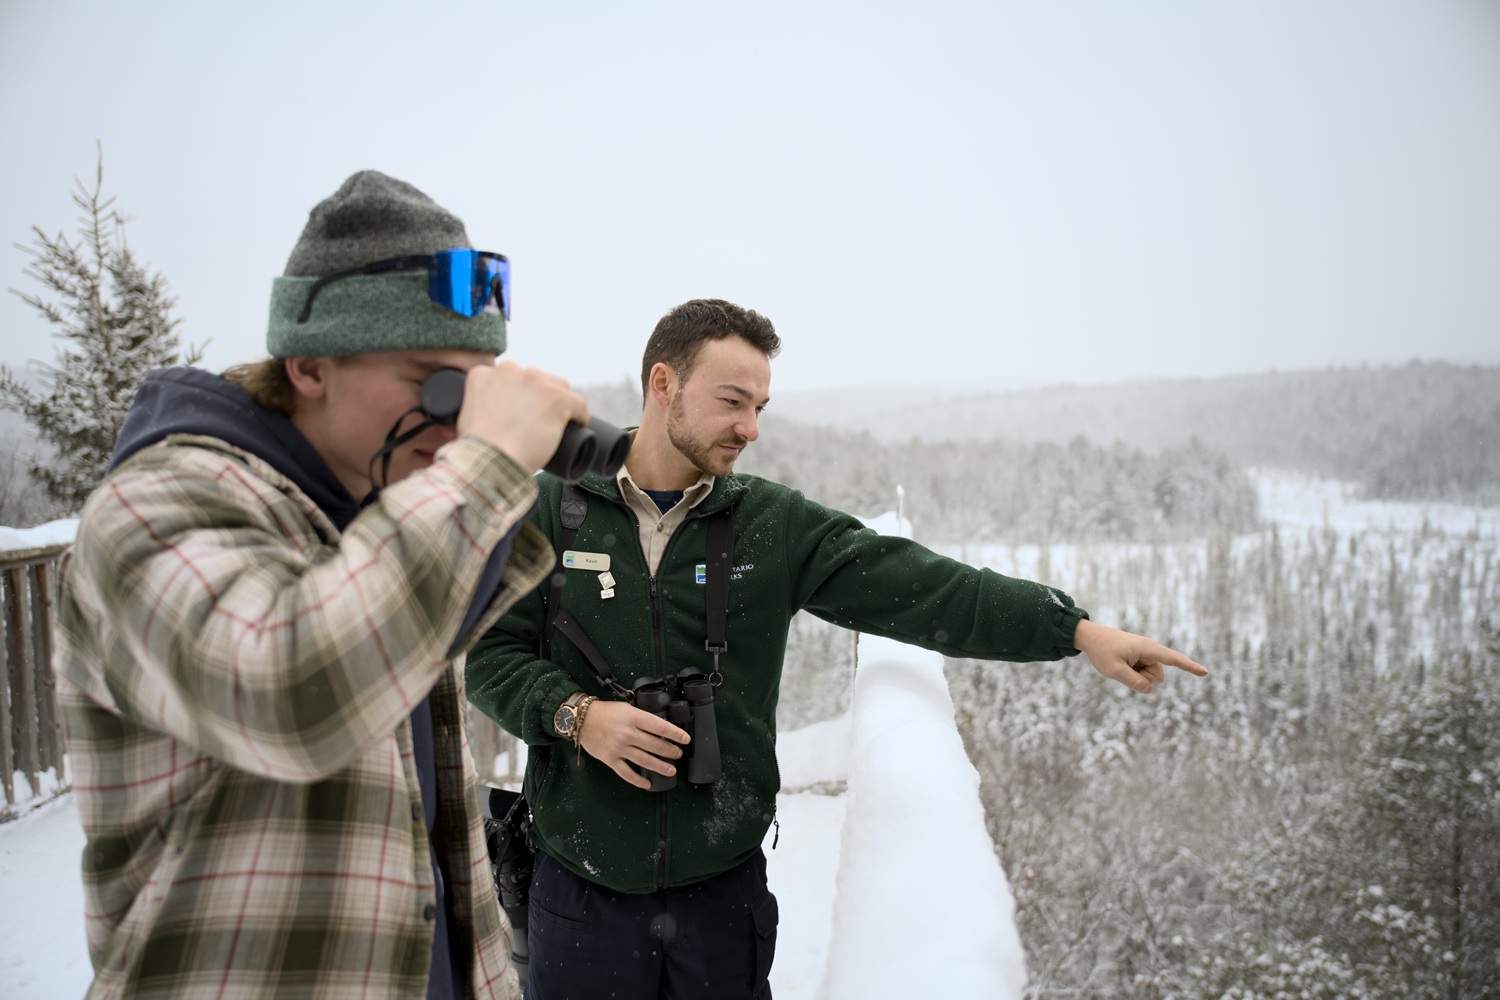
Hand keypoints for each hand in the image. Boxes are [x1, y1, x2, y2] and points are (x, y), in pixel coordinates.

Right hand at [458, 362, 589, 472]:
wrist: (492, 461)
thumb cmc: (479, 449)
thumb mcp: (467, 415)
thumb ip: (479, 403)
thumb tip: (493, 411)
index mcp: (485, 373)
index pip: (512, 378)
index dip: (520, 396)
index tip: (522, 412)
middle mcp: (509, 370)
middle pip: (537, 379)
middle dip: (540, 398)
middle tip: (538, 423)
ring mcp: (535, 381)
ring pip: (559, 388)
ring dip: (559, 404)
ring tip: (555, 426)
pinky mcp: (556, 397)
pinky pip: (578, 404)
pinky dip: (580, 416)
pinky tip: (577, 426)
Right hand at [578, 699, 691, 789]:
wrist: (581, 720)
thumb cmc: (605, 712)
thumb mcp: (626, 708)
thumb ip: (641, 718)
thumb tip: (659, 728)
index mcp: (633, 718)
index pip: (659, 727)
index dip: (675, 734)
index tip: (685, 739)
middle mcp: (628, 734)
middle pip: (655, 745)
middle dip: (670, 751)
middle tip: (678, 754)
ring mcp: (619, 748)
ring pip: (645, 760)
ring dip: (660, 766)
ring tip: (671, 770)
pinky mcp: (611, 760)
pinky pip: (627, 773)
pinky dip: (638, 780)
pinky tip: (647, 783)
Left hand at [1072, 619, 1207, 693]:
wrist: (1091, 637)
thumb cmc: (1102, 651)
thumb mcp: (1114, 670)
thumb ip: (1133, 682)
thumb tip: (1150, 690)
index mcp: (1148, 648)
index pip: (1174, 659)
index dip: (1190, 667)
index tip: (1205, 672)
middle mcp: (1151, 650)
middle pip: (1157, 677)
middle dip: (1142, 679)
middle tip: (1122, 666)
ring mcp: (1147, 654)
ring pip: (1150, 677)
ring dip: (1136, 676)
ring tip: (1121, 663)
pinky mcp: (1142, 657)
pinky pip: (1143, 674)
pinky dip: (1133, 673)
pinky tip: (1122, 664)